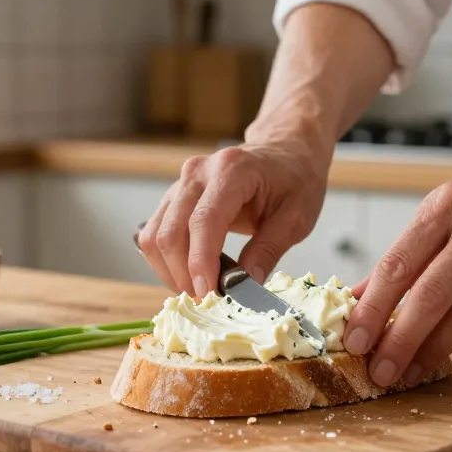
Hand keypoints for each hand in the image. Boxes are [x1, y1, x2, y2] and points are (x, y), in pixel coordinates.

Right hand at [137, 140, 328, 296]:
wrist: (285, 150)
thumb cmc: (295, 178)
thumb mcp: (297, 217)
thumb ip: (268, 251)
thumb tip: (243, 287)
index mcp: (232, 171)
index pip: (203, 221)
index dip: (200, 262)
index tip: (206, 295)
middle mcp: (198, 172)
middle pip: (170, 231)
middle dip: (182, 274)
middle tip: (206, 301)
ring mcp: (181, 183)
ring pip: (154, 235)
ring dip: (170, 270)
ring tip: (199, 290)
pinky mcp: (174, 196)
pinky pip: (155, 232)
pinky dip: (167, 260)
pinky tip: (190, 274)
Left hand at [342, 145, 451, 386]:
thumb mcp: (449, 208)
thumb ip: (407, 252)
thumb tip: (358, 295)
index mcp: (445, 205)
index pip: (397, 264)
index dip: (372, 308)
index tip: (353, 341)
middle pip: (430, 295)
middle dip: (400, 340)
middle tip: (380, 371)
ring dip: (435, 349)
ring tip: (413, 369)